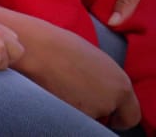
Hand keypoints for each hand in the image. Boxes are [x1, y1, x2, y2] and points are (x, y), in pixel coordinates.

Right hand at [14, 19, 139, 127]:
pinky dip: (57, 107)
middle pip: (104, 113)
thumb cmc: (57, 43)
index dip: (118, 115)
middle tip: (73, 88)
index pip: (130, 115)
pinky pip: (66, 116)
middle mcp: (109, 101)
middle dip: (91, 106)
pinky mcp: (66, 116)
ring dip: (73, 104)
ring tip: (55, 82)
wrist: (30, 46)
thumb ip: (104, 76)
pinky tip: (47, 88)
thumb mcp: (92, 57)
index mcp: (120, 85)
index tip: (111, 115)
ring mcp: (88, 110)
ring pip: (83, 115)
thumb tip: (99, 85)